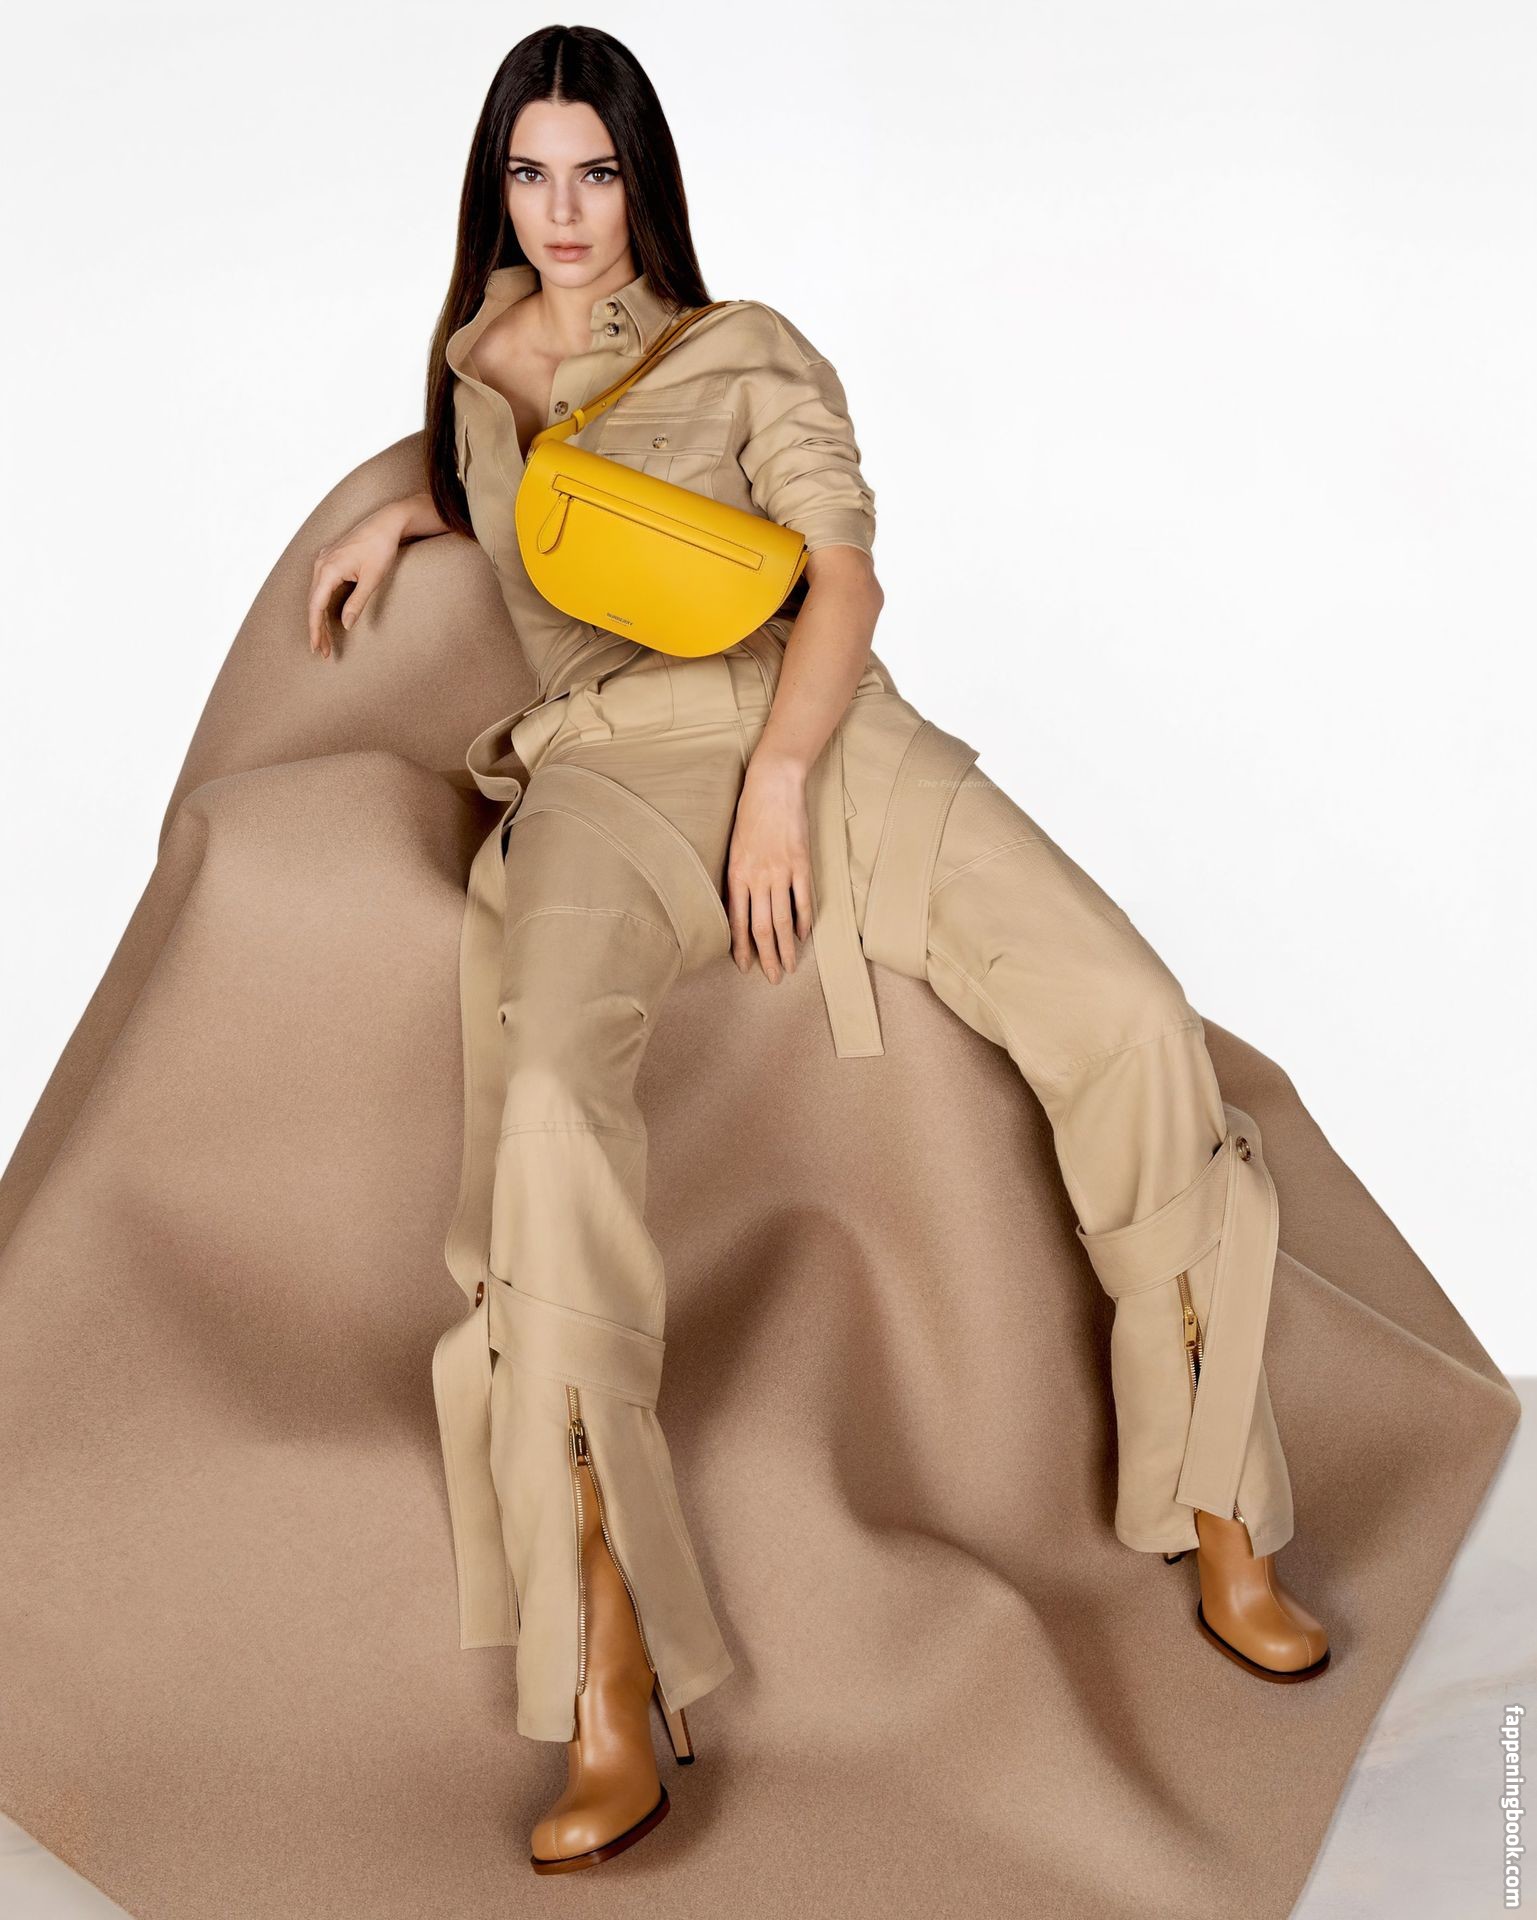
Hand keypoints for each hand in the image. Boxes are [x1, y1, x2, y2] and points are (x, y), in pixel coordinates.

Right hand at [307, 505, 407, 656]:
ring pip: (315, 595)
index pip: (315, 606)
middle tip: (322, 652)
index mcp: (329, 569)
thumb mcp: (372, 579)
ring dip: (319, 618)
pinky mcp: (329, 559)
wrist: (386, 523)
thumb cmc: (381, 549)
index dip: (316, 629)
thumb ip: (357, 603)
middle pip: (313, 603)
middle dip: (317, 629)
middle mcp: (320, 564)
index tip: (317, 648)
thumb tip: (345, 625)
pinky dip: (322, 604)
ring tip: (325, 640)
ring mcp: (323, 560)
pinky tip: (326, 617)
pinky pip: (320, 586)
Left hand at [726, 749, 813, 981]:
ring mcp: (781, 871)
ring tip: (790, 966)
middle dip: (768, 957)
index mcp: (736, 874)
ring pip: (783, 920)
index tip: (745, 967)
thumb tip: (738, 906)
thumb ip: (737, 877)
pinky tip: (802, 936)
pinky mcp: (801, 863)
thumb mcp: (734, 846)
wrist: (773, 785)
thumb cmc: (750, 813)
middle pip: (762, 928)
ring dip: (786, 947)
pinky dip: (804, 921)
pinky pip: (803, 900)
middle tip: (774, 979)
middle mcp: (757, 877)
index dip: (741, 948)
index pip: (738, 922)